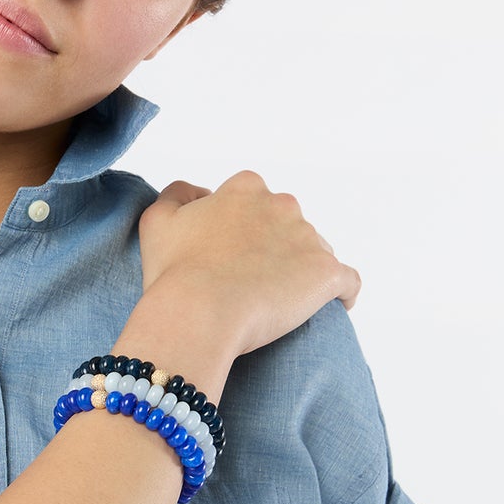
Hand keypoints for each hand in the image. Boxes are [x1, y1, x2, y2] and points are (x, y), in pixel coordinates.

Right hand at [136, 171, 359, 356]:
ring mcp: (308, 238)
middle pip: (286, 223)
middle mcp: (282, 205)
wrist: (198, 314)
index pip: (253, 200)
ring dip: (300, 271)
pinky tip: (330, 307)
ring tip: (278, 303)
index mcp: (245, 189)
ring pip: (314, 251)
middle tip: (250, 281)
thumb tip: (198, 191)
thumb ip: (177, 194)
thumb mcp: (157, 220)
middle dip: (275, 246)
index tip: (229, 253)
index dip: (241, 227)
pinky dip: (339, 293)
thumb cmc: (173, 272)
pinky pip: (346, 282)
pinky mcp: (327, 273)